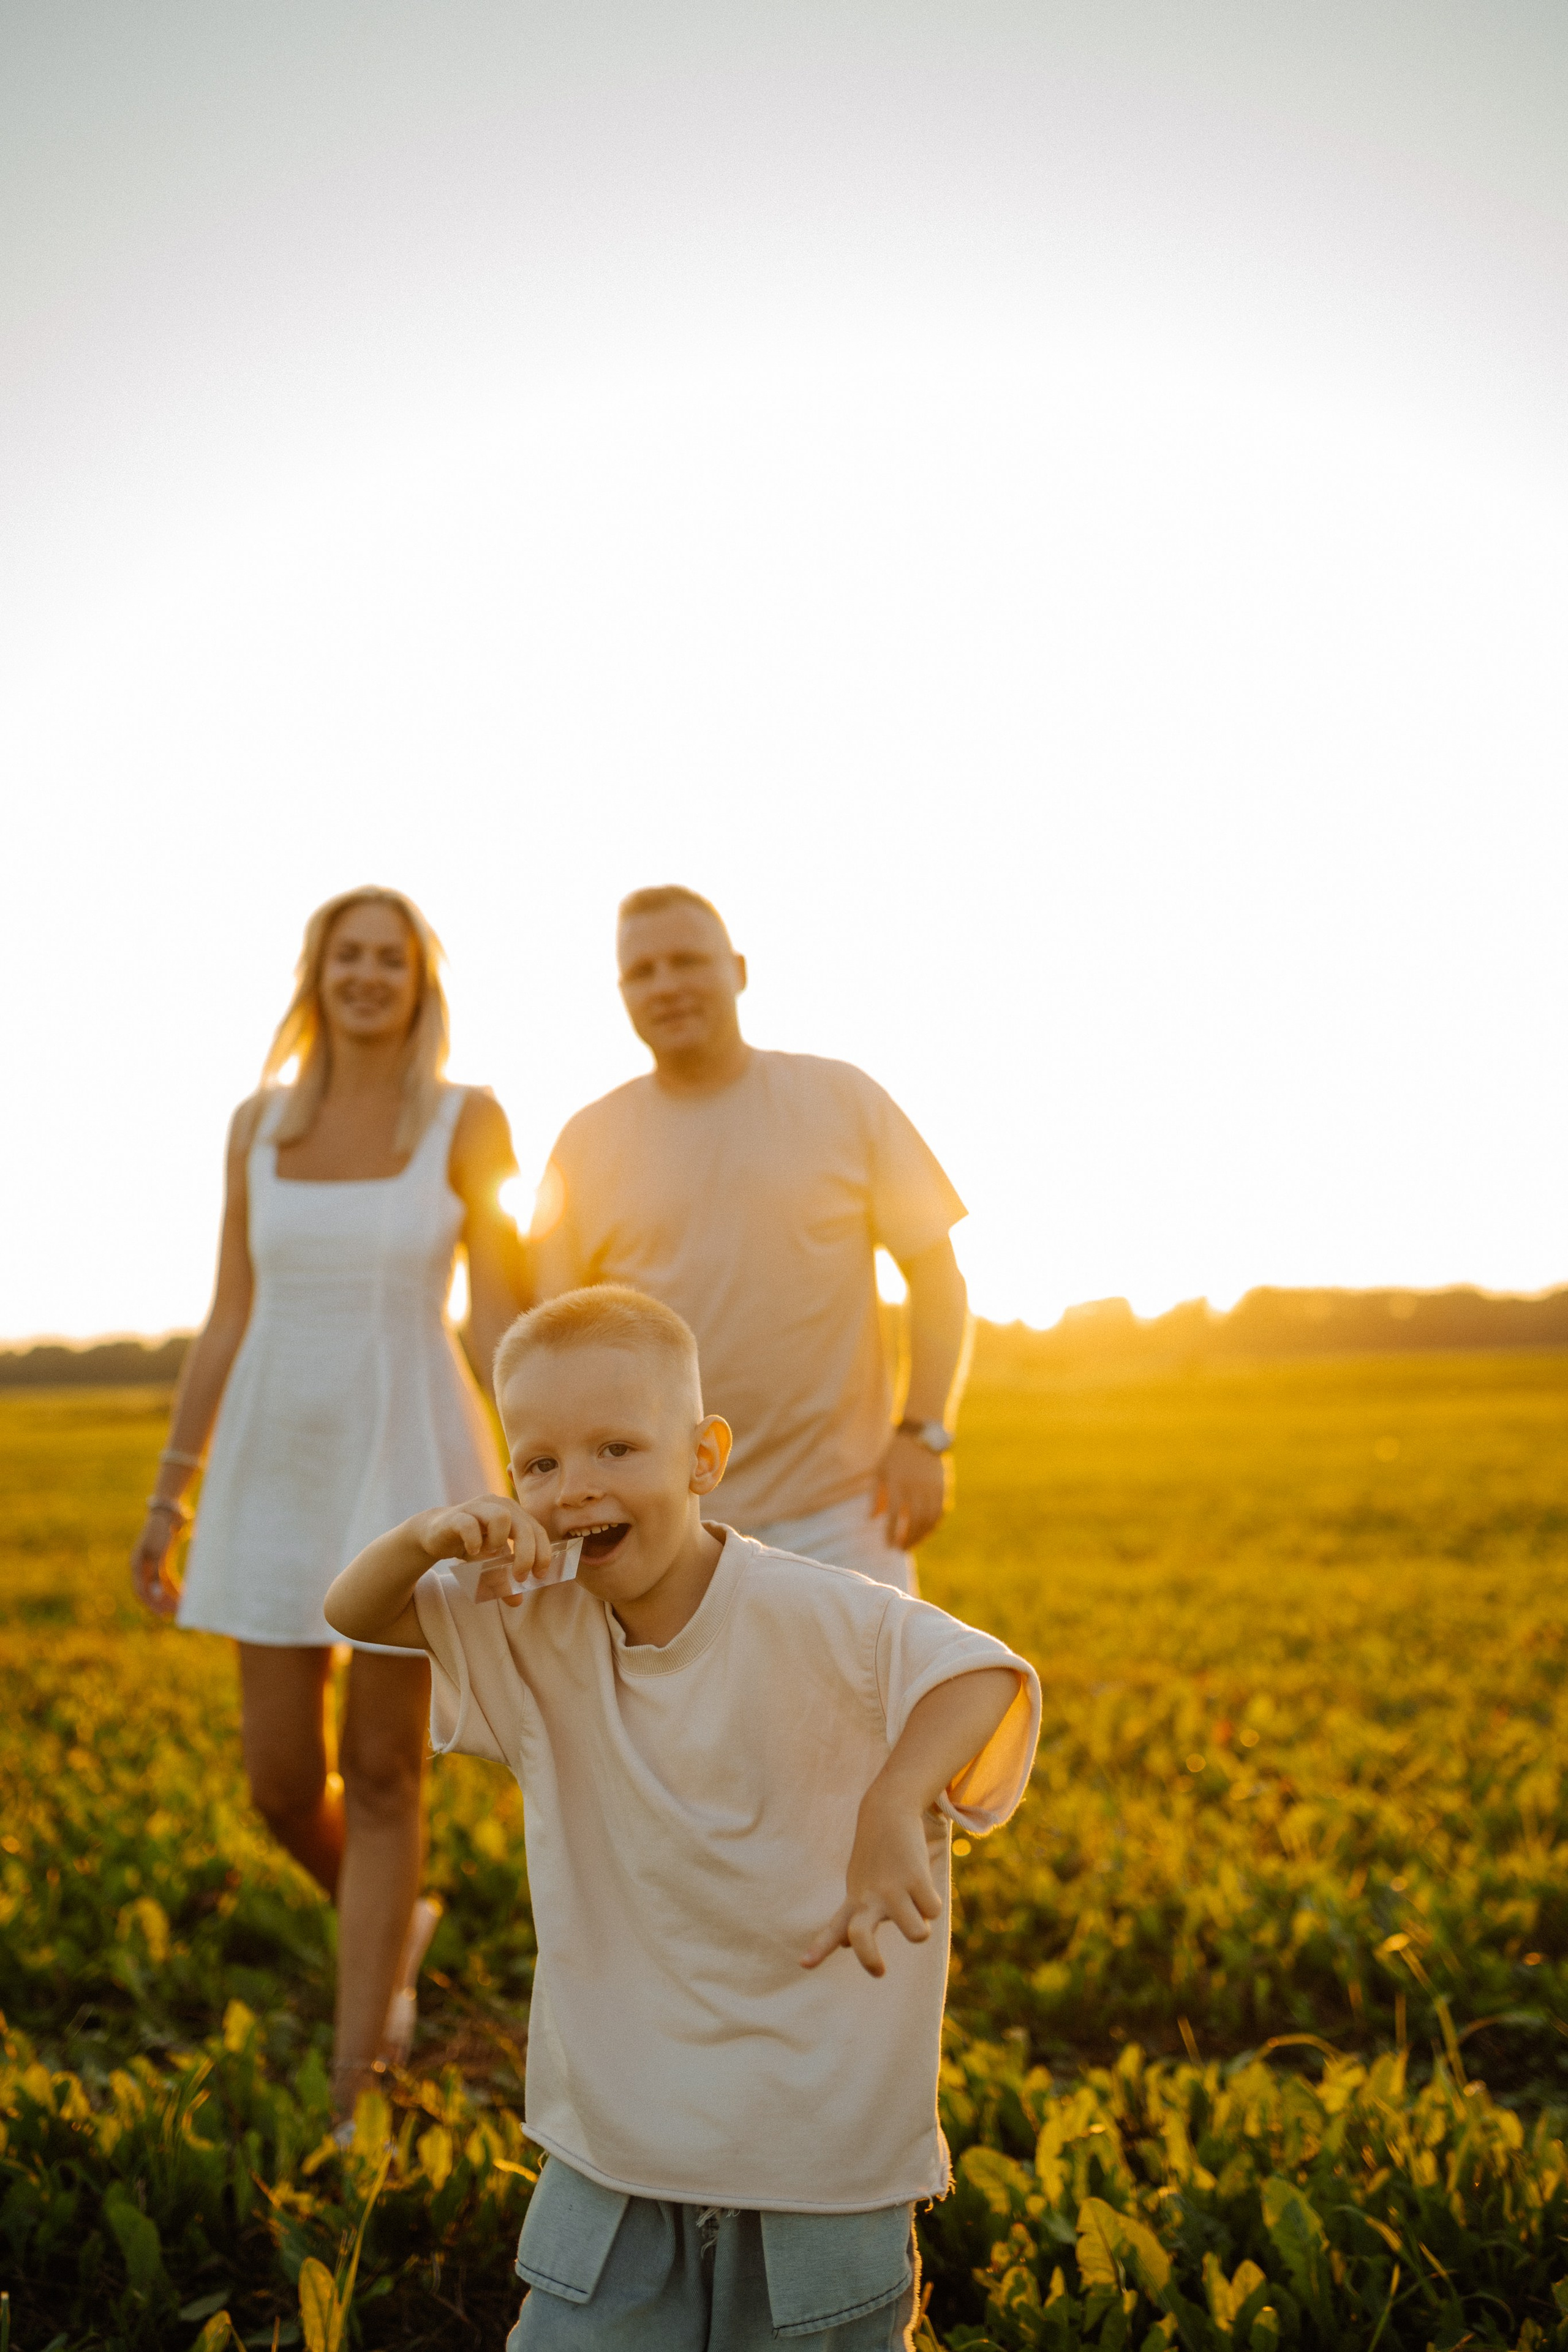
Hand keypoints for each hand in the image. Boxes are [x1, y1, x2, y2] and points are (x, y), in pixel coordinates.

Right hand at [131, 1512, 181, 1619]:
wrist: (169, 1511)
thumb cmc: (162, 1530)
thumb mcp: (159, 1552)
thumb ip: (156, 1573)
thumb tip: (155, 1593)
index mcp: (137, 1564)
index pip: (141, 1591)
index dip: (151, 1604)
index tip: (163, 1614)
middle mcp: (142, 1566)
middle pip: (151, 1590)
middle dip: (162, 1603)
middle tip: (175, 1614)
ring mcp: (152, 1563)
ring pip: (160, 1586)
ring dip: (169, 1597)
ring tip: (182, 1607)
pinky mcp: (163, 1559)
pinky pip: (167, 1578)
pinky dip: (174, 1586)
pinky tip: (184, 1594)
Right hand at [410, 1494, 552, 1606]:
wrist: (434, 1534)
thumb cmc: (470, 1544)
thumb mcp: (489, 1564)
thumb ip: (503, 1579)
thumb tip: (517, 1601)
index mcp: (513, 1514)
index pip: (537, 1530)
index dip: (542, 1553)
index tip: (539, 1575)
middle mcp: (498, 1505)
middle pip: (524, 1526)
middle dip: (527, 1555)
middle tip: (520, 1577)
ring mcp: (477, 1507)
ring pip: (501, 1517)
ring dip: (500, 1542)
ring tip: (491, 1556)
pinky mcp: (455, 1516)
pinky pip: (469, 1524)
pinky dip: (474, 1541)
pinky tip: (472, 1553)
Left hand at [800, 1784, 942, 1977]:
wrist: (888, 1810)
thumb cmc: (875, 1855)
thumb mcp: (859, 1884)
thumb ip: (852, 1917)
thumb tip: (843, 1945)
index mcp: (854, 1901)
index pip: (833, 1930)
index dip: (820, 1949)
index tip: (804, 1964)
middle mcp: (869, 1898)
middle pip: (861, 1938)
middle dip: (870, 1959)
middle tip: (879, 1971)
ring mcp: (892, 1889)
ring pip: (918, 1934)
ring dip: (921, 1924)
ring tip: (914, 1902)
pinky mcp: (915, 1878)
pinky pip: (933, 1910)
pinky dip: (932, 1901)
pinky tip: (921, 1880)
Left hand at [874, 1431, 948, 1552]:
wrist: (920, 1436)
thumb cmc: (895, 1456)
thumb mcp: (879, 1472)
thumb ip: (875, 1496)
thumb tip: (872, 1519)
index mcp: (897, 1484)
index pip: (893, 1516)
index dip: (891, 1533)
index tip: (887, 1545)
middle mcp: (915, 1488)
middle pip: (913, 1521)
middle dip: (907, 1539)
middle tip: (900, 1549)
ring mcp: (932, 1488)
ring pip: (929, 1519)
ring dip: (921, 1536)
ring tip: (911, 1545)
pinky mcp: (943, 1487)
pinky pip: (941, 1512)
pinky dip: (934, 1526)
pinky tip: (926, 1533)